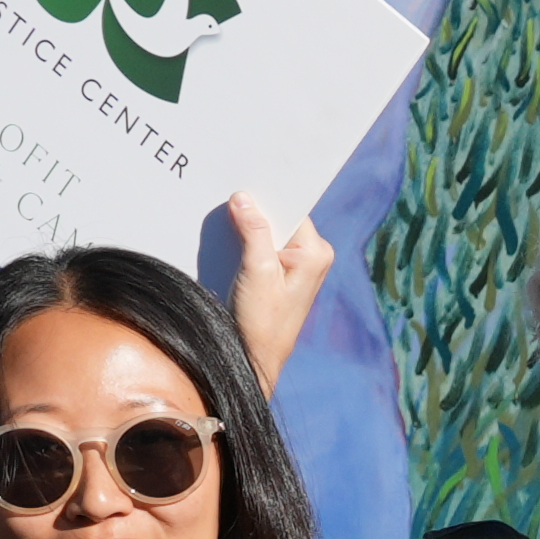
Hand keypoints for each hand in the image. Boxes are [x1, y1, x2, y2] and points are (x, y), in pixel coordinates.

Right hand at [206, 193, 329, 401]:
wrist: (257, 358)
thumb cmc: (263, 322)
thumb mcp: (257, 272)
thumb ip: (254, 233)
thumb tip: (243, 198)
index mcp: (315, 252)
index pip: (292, 210)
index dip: (269, 197)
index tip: (246, 180)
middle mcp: (312, 256)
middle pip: (280, 220)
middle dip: (255, 211)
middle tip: (227, 194)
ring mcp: (297, 266)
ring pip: (269, 233)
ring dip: (247, 227)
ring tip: (223, 215)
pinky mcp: (280, 275)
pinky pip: (263, 248)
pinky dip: (245, 242)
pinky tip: (227, 236)